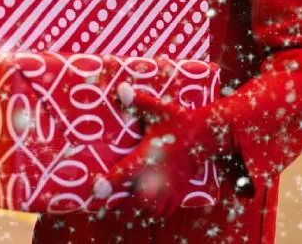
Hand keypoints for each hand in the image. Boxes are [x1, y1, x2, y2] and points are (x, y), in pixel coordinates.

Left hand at [93, 83, 231, 218]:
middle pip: (134, 202)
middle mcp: (157, 177)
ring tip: (126, 200)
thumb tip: (120, 88)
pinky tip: (147, 202)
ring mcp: (169, 188)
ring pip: (148, 211)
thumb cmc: (178, 121)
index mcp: (148, 157)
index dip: (107, 185)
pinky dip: (153, 212)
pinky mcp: (178, 193)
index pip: (123, 175)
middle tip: (109, 196)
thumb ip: (138, 101)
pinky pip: (163, 212)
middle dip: (120, 202)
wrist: (205, 135)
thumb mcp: (158, 109)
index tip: (95, 190)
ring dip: (137, 209)